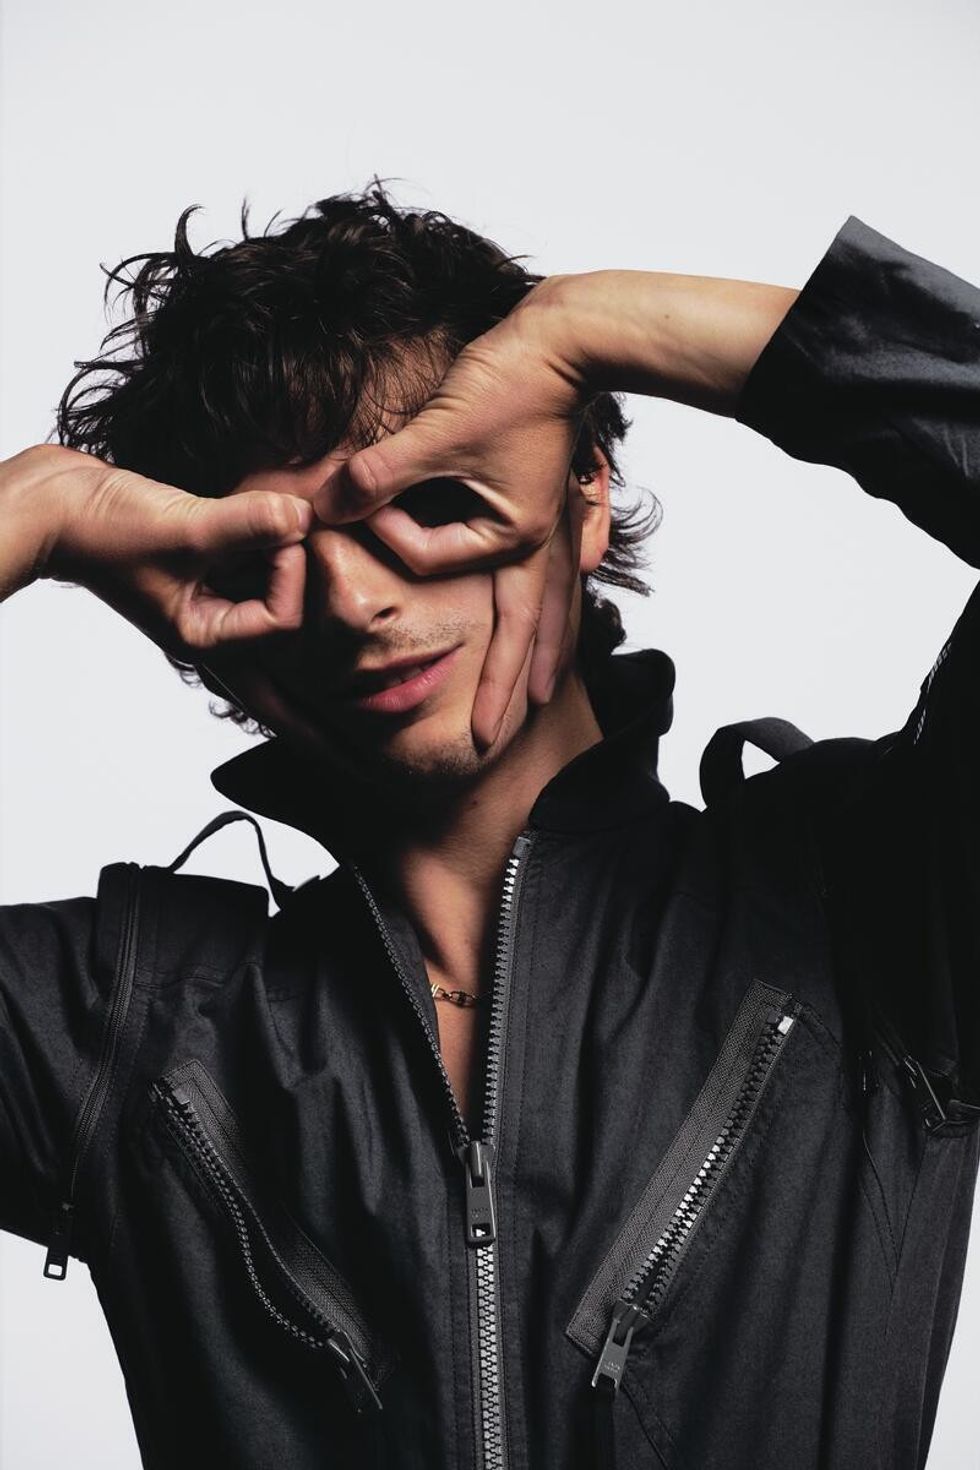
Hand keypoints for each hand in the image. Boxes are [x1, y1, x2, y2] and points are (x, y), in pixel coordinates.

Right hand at [35, 446, 313, 657]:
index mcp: (204, 635)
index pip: (283, 621)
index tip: (279, 529)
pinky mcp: (203, 559)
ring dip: (276, 541)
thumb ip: (250, 523)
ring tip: (275, 507)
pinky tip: (258, 503)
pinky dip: (258, 529)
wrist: (53, 502)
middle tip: (292, 516)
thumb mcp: (185, 527)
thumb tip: (305, 516)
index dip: (292, 574)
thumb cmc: (102, 528)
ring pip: (270, 574)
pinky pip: (249, 551)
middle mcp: (210, 620)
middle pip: (284, 602)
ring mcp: (207, 590)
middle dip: (291, 560)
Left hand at [311, 280, 591, 746]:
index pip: (435, 560)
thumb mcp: (438, 433)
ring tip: (545, 695)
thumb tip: (328, 504)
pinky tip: (556, 612)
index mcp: (513, 534)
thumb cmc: (511, 383)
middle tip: (491, 738)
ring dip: (544, 652)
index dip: (390, 531)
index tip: (360, 492)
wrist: (567, 338)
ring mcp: (548, 525)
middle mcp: (536, 540)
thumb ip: (382, 474)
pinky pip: (551, 572)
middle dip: (510, 686)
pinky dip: (553, 602)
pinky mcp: (546, 504)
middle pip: (525, 630)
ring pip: (547, 607)